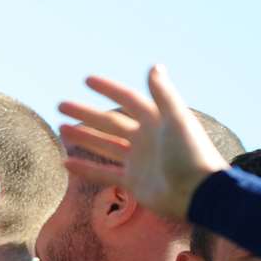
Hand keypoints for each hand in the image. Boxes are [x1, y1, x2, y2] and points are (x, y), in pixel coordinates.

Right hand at [56, 65, 227, 220]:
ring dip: (84, 137)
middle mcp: (145, 138)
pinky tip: (66, 163)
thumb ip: (164, 94)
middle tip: (61, 105)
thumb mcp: (178, 119)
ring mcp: (138, 160)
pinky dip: (86, 169)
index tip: (87, 81)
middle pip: (110, 122)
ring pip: (104, 145)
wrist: (199, 193)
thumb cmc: (192, 154)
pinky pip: (104, 173)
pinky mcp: (133, 182)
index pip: (128, 100)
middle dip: (86, 113)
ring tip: (61, 128)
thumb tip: (155, 66)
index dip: (109, 90)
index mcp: (156, 120)